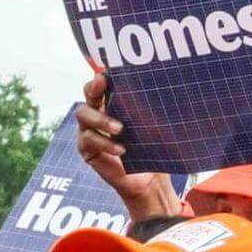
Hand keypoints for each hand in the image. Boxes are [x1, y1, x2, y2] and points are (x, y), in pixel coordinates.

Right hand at [73, 73, 181, 217]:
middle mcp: (97, 113)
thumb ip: (150, 110)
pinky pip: (89, 140)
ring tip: (119, 128)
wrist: (148, 179)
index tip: (107, 72)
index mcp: (112, 103)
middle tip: (103, 86)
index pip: (102, 84)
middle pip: (87, 95)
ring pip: (83, 115)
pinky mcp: (87, 149)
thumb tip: (168, 90)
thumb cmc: (151, 147)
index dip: (101, 76)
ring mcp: (89, 130)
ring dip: (101, 119)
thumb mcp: (153, 127)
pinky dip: (105, 143)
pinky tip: (121, 149)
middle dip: (93, 89)